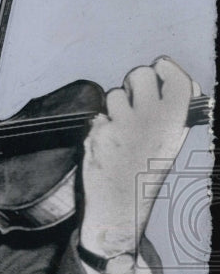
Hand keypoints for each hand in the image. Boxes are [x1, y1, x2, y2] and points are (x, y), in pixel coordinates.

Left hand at [81, 57, 198, 255]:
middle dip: (134, 83)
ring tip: (121, 130)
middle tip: (134, 101)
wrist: (121, 206)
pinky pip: (97, 116)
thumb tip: (163, 72)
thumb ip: (171, 108)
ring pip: (114, 94)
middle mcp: (153, 120)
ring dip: (114, 106)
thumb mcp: (171, 140)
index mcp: (177, 121)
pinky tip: (107, 144)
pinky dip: (99, 126)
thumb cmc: (147, 171)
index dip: (164, 67)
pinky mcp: (99, 134)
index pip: (174, 76)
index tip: (159, 70)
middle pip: (139, 75)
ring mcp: (125, 125)